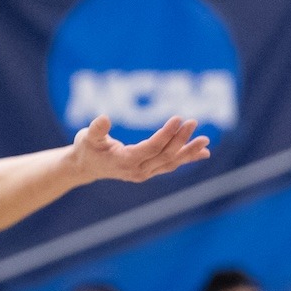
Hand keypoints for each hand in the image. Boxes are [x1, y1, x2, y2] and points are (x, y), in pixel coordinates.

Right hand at [68, 115, 209, 184]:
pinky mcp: (149, 171)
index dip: (166, 134)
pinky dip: (187, 158)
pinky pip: (171, 165)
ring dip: (188, 151)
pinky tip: (203, 153)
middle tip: (193, 122)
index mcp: (124, 161)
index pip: (151, 147)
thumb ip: (96, 129)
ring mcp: (144, 173)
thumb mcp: (87, 137)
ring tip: (205, 141)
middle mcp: (137, 170)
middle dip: (180, 139)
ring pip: (171, 162)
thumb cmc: (86, 148)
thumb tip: (104, 117)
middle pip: (165, 155)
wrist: (85, 167)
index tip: (178, 118)